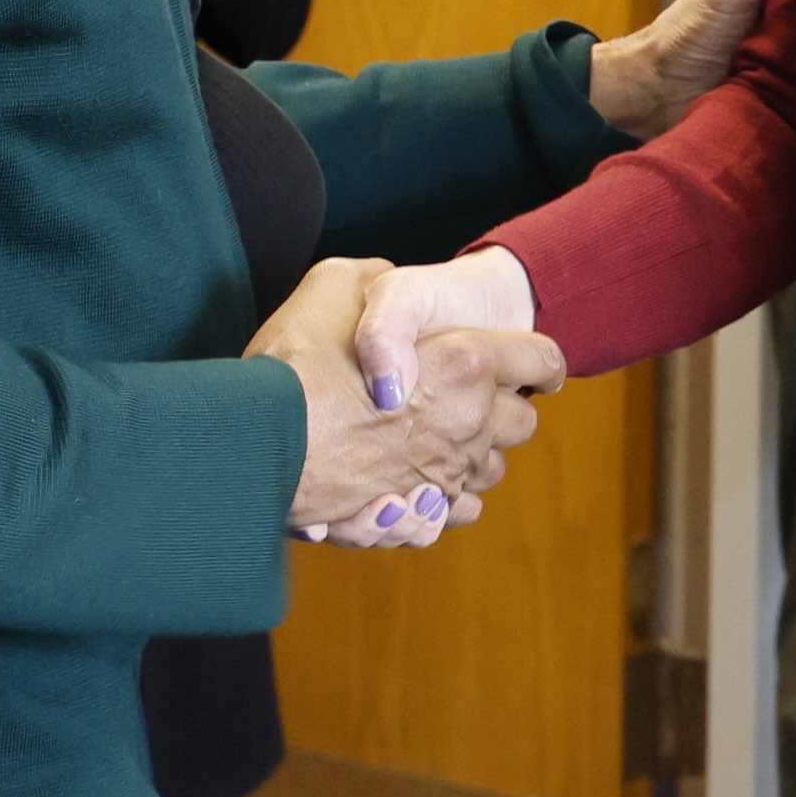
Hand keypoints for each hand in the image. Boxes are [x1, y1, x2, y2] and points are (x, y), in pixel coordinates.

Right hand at [248, 257, 563, 546]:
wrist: (254, 446)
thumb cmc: (293, 363)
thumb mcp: (335, 284)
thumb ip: (376, 281)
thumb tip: (384, 282)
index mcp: (465, 361)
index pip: (541, 360)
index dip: (538, 358)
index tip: (528, 362)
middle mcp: (468, 421)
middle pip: (522, 421)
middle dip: (501, 408)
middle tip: (467, 396)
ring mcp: (445, 473)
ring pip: (490, 469)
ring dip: (473, 454)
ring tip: (436, 438)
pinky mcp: (416, 514)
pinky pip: (457, 510)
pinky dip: (446, 498)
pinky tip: (418, 481)